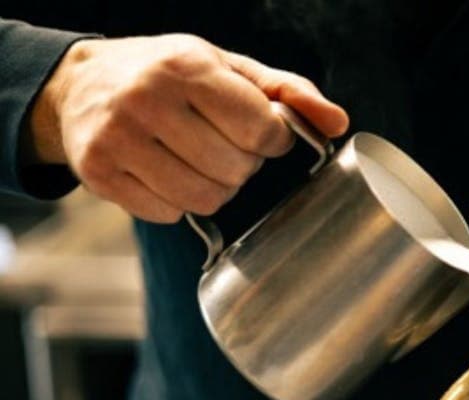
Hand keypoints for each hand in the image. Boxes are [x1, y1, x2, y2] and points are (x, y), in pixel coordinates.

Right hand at [27, 34, 348, 222]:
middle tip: (224, 145)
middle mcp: (147, 100)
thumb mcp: (229, 68)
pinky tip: (166, 173)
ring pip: (204, 198)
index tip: (262, 133)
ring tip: (200, 162)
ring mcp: (117, 139)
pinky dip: (177, 202)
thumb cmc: (169, 75)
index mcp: (187, 67)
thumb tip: (338, 124)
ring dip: (216, 189)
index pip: (261, 129)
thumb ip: (290, 92)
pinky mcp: (99, 174)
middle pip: (235, 170)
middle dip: (242, 164)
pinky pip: (167, 213)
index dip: (273, 140)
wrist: (81, 83)